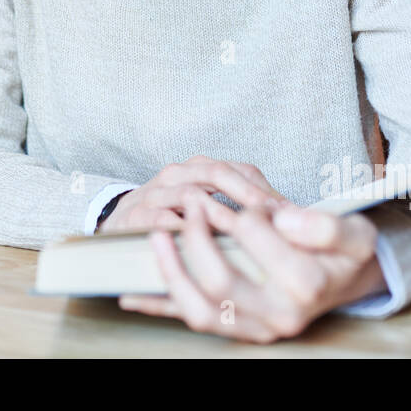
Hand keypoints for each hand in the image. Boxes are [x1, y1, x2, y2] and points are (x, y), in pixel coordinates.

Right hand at [97, 155, 288, 234]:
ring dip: (219, 214)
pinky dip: (183, 229)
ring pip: (191, 194)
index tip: (289, 215)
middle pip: (217, 173)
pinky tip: (202, 243)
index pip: (240, 170)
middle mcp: (178, 174)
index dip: (265, 191)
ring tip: (241, 232)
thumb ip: (244, 207)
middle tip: (269, 221)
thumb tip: (291, 219)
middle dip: (247, 197)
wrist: (119, 224)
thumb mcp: (209, 205)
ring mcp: (155, 192)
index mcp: (200, 168)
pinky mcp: (136, 215)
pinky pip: (161, 219)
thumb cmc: (173, 217)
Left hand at [117, 200, 385, 342]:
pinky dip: (161, 305)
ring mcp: (256, 327)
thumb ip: (324, 225)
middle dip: (195, 239)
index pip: (257, 242)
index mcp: (306, 285)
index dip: (243, 213)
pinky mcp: (239, 330)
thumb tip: (283, 219)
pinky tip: (132, 292)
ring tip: (154, 239)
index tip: (245, 200)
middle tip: (189, 202)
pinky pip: (193, 320)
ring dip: (170, 274)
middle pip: (220, 282)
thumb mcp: (354, 231)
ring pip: (200, 310)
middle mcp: (279, 315)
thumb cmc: (347, 252)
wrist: (348, 282)